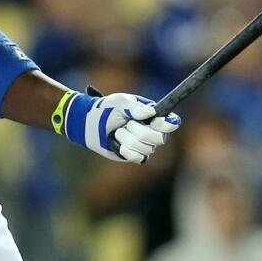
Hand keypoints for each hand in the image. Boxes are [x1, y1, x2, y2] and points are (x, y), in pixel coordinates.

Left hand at [64, 91, 180, 163]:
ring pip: (147, 149)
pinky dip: (128, 151)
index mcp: (153, 115)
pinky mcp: (135, 155)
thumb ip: (135, 107)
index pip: (171, 122)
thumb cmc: (107, 109)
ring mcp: (144, 144)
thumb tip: (152, 113)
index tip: (155, 121)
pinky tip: (119, 145)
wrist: (90, 124)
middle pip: (159, 138)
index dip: (166, 124)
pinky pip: (139, 158)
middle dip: (139, 131)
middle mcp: (152, 131)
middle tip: (126, 124)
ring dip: (128, 139)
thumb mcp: (120, 102)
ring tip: (117, 132)